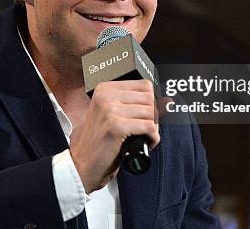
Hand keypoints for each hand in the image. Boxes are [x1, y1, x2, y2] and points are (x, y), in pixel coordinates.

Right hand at [69, 79, 158, 193]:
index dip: (150, 103)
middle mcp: (106, 96)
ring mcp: (110, 110)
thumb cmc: (99, 143)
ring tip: (142, 137)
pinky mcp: (116, 126)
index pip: (144, 85)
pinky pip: (149, 127)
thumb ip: (132, 104)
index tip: (144, 116)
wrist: (83, 165)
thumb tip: (166, 102)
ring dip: (152, 128)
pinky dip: (152, 138)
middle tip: (144, 129)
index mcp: (105, 89)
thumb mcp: (111, 115)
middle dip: (152, 116)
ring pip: (150, 112)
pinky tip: (144, 143)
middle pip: (149, 98)